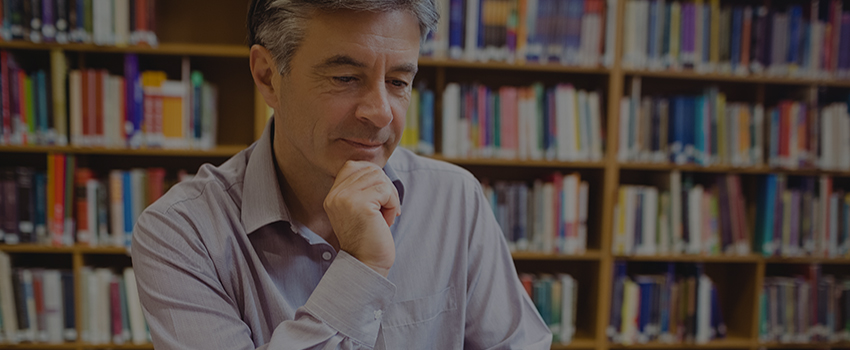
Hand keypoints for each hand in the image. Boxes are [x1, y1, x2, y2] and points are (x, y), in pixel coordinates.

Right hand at [324, 160, 400, 276]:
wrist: (366, 265)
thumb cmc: (369, 238)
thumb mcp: (360, 209)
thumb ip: (362, 188)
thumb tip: (379, 169)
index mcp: (333, 195)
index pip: (353, 165)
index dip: (373, 176)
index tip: (380, 198)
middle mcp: (335, 195)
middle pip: (370, 170)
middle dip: (385, 188)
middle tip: (385, 210)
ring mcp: (345, 199)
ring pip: (379, 177)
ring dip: (390, 196)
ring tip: (384, 216)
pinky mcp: (360, 205)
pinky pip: (385, 190)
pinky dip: (392, 204)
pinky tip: (386, 221)